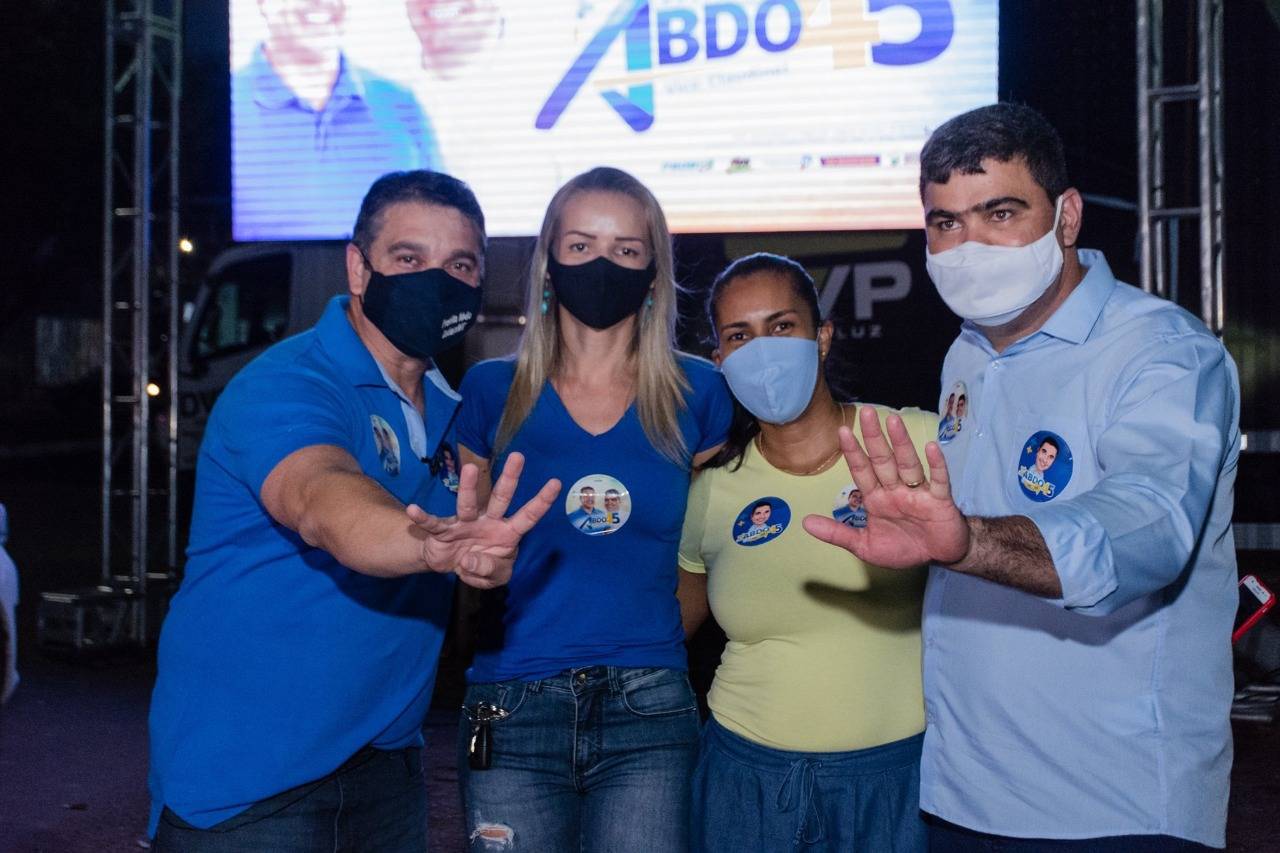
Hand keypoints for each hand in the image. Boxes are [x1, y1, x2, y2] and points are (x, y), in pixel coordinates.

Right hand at [406, 452, 560, 588]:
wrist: (452, 566)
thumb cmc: (482, 565)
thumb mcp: (494, 576)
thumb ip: (489, 569)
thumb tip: (470, 558)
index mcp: (508, 532)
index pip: (528, 516)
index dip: (542, 501)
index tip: (556, 483)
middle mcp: (489, 522)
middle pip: (501, 498)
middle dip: (510, 479)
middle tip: (519, 457)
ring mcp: (465, 524)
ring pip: (468, 504)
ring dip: (468, 488)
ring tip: (468, 469)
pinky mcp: (444, 532)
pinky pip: (434, 524)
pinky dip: (423, 518)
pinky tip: (413, 510)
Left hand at [802, 406, 968, 567]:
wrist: (939, 557)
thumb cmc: (902, 548)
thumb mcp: (864, 545)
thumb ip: (837, 533)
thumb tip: (805, 523)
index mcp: (877, 498)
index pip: (862, 470)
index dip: (853, 452)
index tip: (842, 431)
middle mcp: (895, 490)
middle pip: (883, 459)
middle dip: (874, 437)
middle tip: (866, 412)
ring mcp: (918, 493)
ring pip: (908, 463)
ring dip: (901, 442)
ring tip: (893, 420)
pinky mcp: (940, 501)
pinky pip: (938, 481)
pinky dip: (936, 465)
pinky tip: (931, 447)